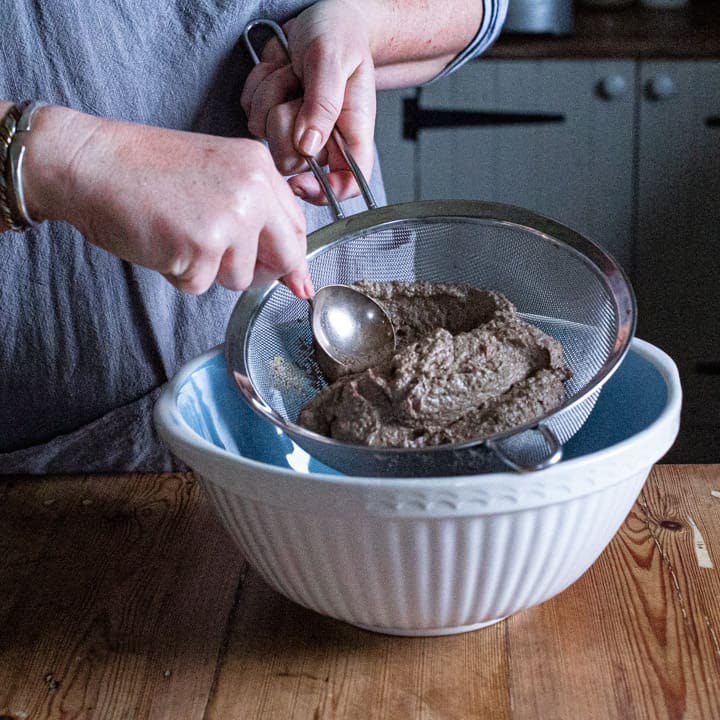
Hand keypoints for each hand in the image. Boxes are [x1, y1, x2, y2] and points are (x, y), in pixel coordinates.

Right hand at [23, 107, 311, 295]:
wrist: (91, 163)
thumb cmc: (145, 170)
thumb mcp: (217, 174)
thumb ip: (258, 214)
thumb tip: (297, 277)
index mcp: (259, 167)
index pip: (297, 227)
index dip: (293, 259)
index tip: (296, 281)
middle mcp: (253, 191)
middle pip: (285, 258)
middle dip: (261, 272)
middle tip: (227, 262)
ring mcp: (230, 220)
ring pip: (241, 278)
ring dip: (211, 271)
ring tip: (180, 235)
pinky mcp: (201, 248)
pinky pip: (202, 285)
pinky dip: (181, 275)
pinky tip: (163, 243)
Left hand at [241, 0, 376, 203]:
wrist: (319, 16)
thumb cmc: (339, 34)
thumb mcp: (333, 59)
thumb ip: (322, 103)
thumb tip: (309, 145)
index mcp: (351, 133)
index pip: (348, 184)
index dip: (325, 192)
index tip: (300, 182)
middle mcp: (325, 138)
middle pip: (294, 162)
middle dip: (284, 124)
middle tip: (297, 91)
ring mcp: (297, 129)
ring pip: (268, 137)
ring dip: (271, 96)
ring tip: (291, 72)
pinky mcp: (274, 116)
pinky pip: (251, 115)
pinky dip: (258, 87)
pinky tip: (278, 70)